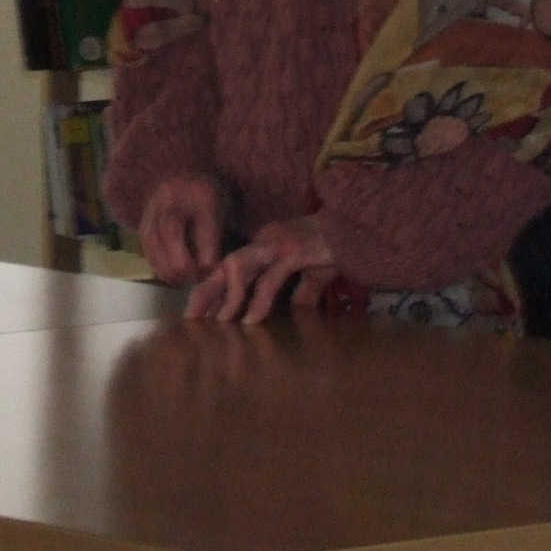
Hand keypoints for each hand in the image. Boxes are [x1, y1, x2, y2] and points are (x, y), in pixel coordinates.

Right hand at [139, 173, 229, 285]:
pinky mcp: (143, 220)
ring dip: (167, 267)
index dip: (206, 250)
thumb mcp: (229, 210)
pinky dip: (157, 264)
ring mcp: (154, 206)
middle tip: (195, 279)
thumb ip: (224, 235)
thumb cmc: (215, 200)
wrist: (190, 179)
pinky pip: (146, 246)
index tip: (210, 269)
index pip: (203, 222)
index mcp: (202, 192)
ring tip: (183, 281)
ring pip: (153, 240)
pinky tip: (171, 276)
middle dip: (181, 262)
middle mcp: (174, 195)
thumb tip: (219, 269)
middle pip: (171, 230)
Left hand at [186, 215, 338, 324]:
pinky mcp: (293, 251)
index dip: (213, 288)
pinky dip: (258, 300)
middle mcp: (264, 241)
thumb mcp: (314, 274)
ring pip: (239, 267)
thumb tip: (298, 311)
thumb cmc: (337, 248)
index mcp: (265, 244)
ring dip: (227, 296)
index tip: (199, 312)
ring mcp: (277, 245)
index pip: (231, 266)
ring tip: (220, 322)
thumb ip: (302, 291)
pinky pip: (269, 278)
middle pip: (225, 265)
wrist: (359, 228)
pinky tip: (251, 320)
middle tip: (191, 318)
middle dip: (206, 291)